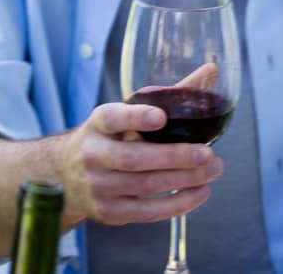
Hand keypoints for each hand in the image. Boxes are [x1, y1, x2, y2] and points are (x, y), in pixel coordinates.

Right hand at [59, 102, 221, 226]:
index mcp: (97, 124)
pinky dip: (178, 204)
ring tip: (213, 170)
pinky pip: (148, 211)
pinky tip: (200, 192)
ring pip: (146, 185)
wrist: (69, 177)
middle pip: (134, 157)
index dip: (135, 117)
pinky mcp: (108, 212)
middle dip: (175, 157)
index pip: (112, 118)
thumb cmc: (111, 139)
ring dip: (185, 180)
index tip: (161, 116)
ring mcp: (98, 186)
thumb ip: (169, 95)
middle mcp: (92, 154)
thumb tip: (212, 71)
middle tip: (208, 154)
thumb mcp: (128, 115)